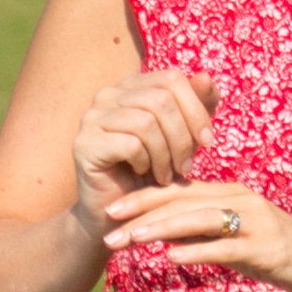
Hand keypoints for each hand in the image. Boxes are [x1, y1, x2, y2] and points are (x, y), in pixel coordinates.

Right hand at [72, 68, 218, 228]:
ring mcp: (92, 118)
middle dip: (182, 137)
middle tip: (186, 167)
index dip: (196, 108)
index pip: (171, 78)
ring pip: (146, 122)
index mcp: (131, 87)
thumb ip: (196, 108)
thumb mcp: (183, 138)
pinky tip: (144, 174)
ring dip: (165, 154)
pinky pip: (131, 144)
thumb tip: (206, 78)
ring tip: (166, 175)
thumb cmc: (152, 172)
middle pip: (161, 100)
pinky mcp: (84, 144)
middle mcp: (107, 95)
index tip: (207, 141)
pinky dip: (146, 163)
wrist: (119, 214)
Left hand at [101, 178, 291, 291]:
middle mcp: (240, 200)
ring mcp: (255, 223)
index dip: (142, 199)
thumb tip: (161, 236)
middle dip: (140, 213)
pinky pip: (225, 248)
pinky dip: (196, 252)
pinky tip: (171, 259)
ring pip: (198, 219)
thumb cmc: (280, 256)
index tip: (109, 211)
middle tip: (106, 226)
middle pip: (181, 200)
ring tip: (130, 239)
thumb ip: (201, 235)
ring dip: (160, 229)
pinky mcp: (267, 248)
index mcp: (230, 195)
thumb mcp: (235, 242)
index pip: (177, 191)